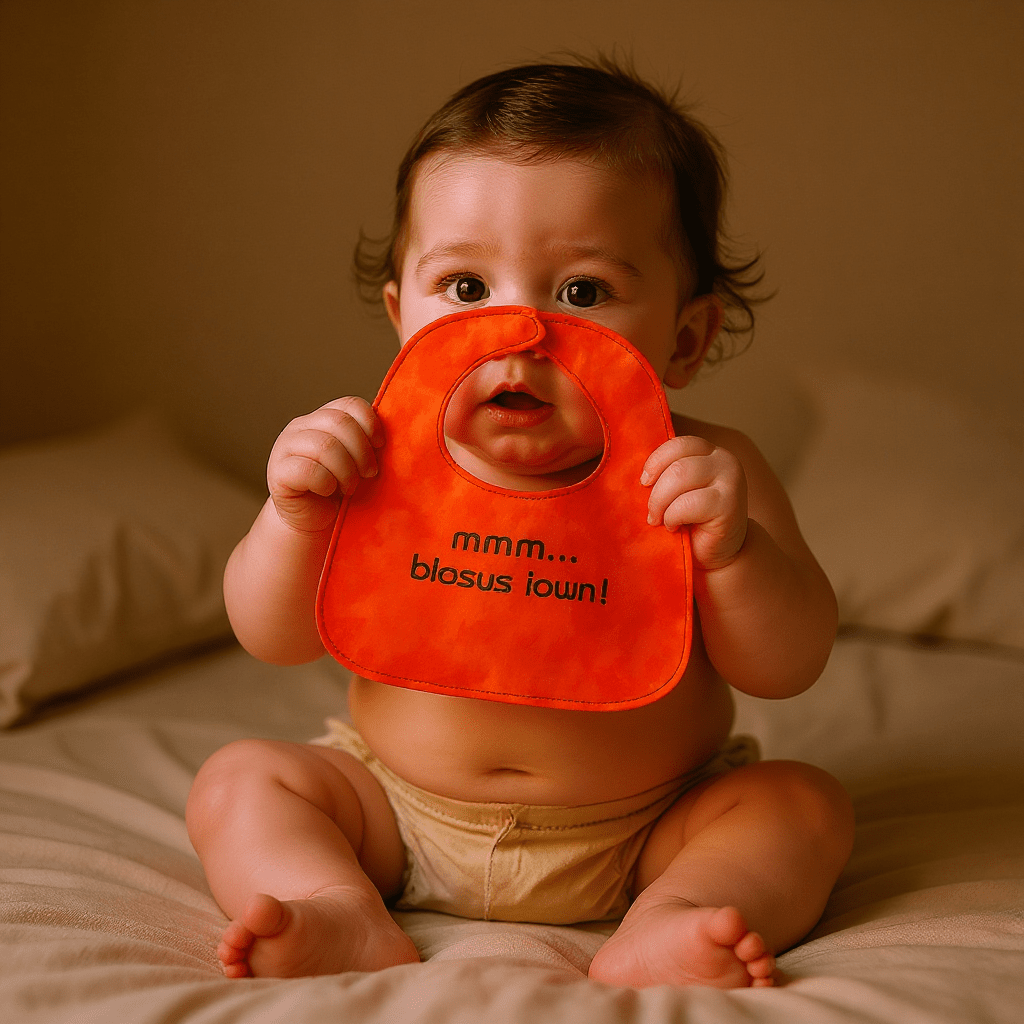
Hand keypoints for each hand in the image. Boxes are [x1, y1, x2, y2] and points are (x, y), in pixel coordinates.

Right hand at [267, 397, 384, 533]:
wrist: (313, 521)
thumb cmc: (341, 489)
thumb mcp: (357, 461)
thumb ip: (367, 443)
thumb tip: (400, 434)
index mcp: (322, 418)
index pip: (349, 404)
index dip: (370, 423)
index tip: (381, 446)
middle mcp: (301, 427)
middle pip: (339, 422)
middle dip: (362, 450)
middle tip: (370, 474)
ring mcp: (285, 447)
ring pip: (324, 445)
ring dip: (346, 470)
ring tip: (350, 487)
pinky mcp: (277, 472)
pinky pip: (308, 470)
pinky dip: (327, 483)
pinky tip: (329, 492)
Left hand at [641, 435, 747, 569]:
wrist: (714, 553)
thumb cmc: (690, 521)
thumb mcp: (676, 490)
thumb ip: (665, 473)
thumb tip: (633, 470)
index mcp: (709, 452)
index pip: (677, 444)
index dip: (656, 462)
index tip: (644, 483)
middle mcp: (724, 460)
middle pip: (676, 463)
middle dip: (656, 491)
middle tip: (651, 513)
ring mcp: (731, 481)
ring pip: (681, 476)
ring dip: (661, 503)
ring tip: (659, 520)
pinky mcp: (729, 505)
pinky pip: (689, 503)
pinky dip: (673, 517)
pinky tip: (675, 527)